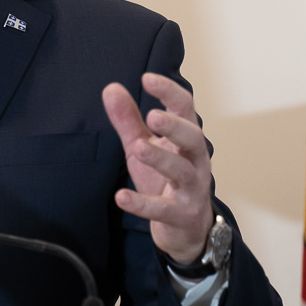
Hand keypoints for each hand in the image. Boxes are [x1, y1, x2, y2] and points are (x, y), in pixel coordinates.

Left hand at [102, 74, 213, 263]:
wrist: (185, 227)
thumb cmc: (164, 178)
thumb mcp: (143, 145)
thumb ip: (128, 120)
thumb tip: (111, 88)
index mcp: (186, 138)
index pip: (184, 109)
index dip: (169, 92)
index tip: (147, 78)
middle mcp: (195, 160)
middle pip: (193, 138)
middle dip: (175, 126)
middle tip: (152, 116)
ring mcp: (191, 188)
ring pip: (181, 171)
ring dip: (161, 159)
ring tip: (139, 147)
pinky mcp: (181, 214)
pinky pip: (163, 209)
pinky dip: (143, 204)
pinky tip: (121, 197)